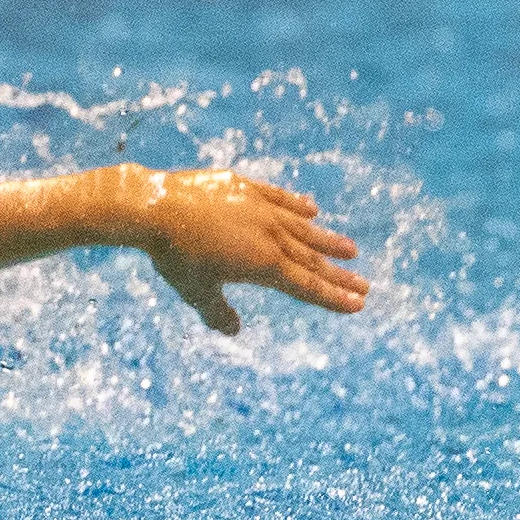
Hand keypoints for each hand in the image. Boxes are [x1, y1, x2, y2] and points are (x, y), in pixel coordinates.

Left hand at [133, 169, 368, 335]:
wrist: (155, 207)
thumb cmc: (173, 255)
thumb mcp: (195, 291)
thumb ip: (217, 312)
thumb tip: (233, 331)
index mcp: (263, 264)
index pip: (306, 286)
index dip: (332, 298)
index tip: (357, 305)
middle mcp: (270, 236)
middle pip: (311, 259)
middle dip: (338, 276)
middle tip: (365, 286)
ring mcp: (260, 209)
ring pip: (302, 228)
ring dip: (327, 240)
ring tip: (351, 250)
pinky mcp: (245, 188)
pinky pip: (279, 198)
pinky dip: (297, 205)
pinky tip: (312, 210)